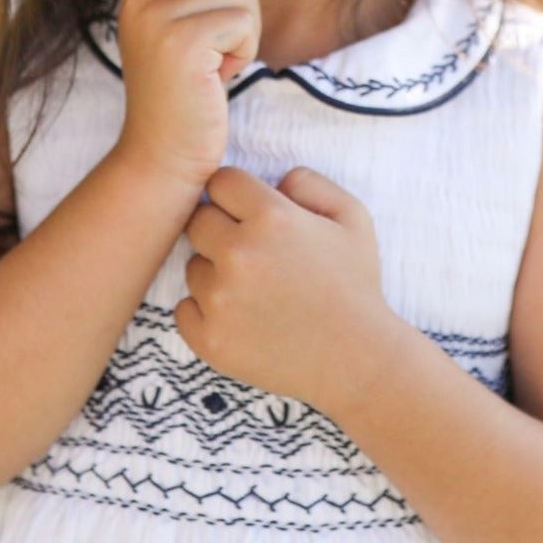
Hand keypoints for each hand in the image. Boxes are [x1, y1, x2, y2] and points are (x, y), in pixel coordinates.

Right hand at [112, 0, 261, 191]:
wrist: (162, 155)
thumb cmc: (184, 96)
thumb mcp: (178, 32)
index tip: (207, 37)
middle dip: (240, 9)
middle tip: (218, 52)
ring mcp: (158, 16)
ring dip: (244, 34)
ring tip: (215, 67)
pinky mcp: (182, 40)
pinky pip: (245, 19)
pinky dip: (245, 51)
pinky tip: (220, 77)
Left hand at [174, 163, 399, 409]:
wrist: (358, 361)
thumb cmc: (356, 285)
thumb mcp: (352, 217)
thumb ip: (309, 182)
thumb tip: (274, 181)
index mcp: (271, 218)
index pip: (221, 181)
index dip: (237, 195)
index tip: (250, 213)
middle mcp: (239, 254)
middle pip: (198, 220)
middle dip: (221, 230)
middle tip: (254, 254)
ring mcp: (220, 299)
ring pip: (192, 266)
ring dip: (215, 273)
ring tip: (256, 292)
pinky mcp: (209, 339)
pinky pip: (184, 309)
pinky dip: (205, 313)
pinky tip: (242, 317)